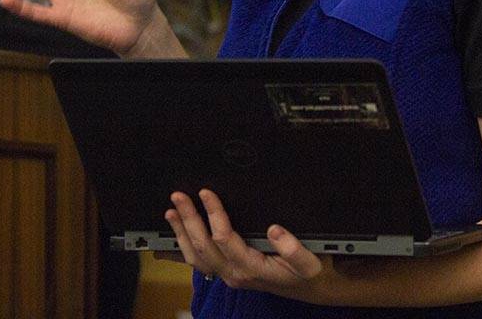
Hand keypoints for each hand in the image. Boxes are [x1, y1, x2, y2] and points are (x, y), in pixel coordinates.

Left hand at [165, 189, 328, 295]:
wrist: (307, 289)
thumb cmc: (306, 273)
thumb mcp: (309, 262)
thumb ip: (293, 249)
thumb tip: (274, 230)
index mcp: (252, 268)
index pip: (224, 239)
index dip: (213, 214)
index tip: (207, 193)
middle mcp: (234, 274)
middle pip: (202, 247)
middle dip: (189, 219)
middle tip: (179, 196)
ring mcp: (228, 275)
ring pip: (195, 257)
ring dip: (181, 234)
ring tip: (171, 211)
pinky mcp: (226, 272)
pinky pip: (199, 262)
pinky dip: (184, 246)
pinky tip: (178, 232)